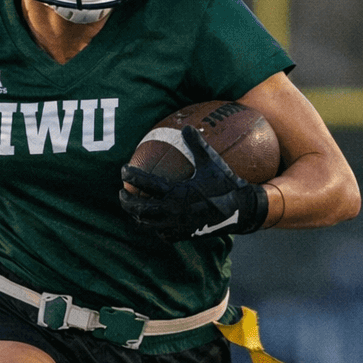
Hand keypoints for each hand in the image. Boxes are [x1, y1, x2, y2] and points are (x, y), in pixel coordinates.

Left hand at [119, 126, 268, 240]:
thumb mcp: (211, 162)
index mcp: (176, 193)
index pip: (146, 184)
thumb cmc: (225, 184)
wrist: (240, 211)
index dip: (131, 176)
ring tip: (132, 207)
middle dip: (126, 201)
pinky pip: (161, 234)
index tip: (123, 171)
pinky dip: (153, 227)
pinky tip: (151, 221)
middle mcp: (172, 211)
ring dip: (136, 215)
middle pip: (139, 208)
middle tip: (122, 193)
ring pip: (147, 224)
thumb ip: (196, 145)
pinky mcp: (182, 236)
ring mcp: (176, 226)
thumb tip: (186, 126)